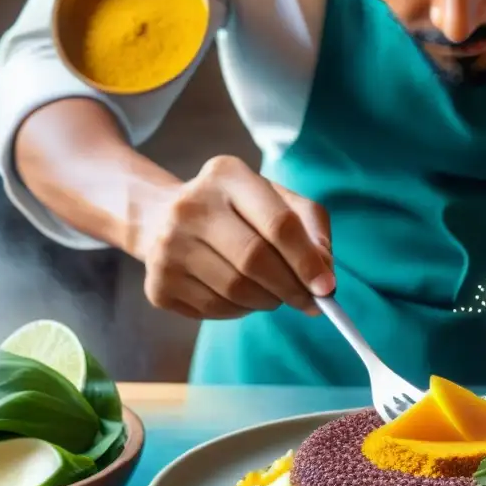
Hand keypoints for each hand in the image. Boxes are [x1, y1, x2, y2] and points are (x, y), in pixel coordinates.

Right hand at [139, 156, 334, 319]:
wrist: (159, 217)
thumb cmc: (234, 210)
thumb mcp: (274, 199)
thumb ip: (310, 227)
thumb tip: (325, 275)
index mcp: (226, 175)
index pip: (278, 224)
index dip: (307, 261)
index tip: (327, 287)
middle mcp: (190, 207)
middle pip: (255, 261)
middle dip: (291, 287)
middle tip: (309, 301)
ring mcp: (167, 246)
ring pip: (237, 290)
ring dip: (268, 300)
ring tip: (273, 292)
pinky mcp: (158, 284)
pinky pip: (216, 309)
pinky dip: (240, 310)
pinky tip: (242, 295)